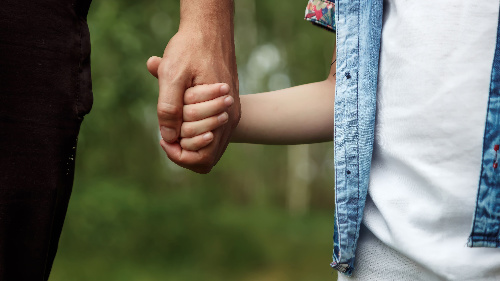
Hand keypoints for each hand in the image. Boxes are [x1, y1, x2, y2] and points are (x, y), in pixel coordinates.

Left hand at [147, 24, 239, 173]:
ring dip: (188, 139)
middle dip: (182, 148)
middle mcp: (230, 119)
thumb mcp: (172, 73)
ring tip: (174, 120)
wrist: (210, 29)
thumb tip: (168, 137)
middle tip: (167, 128)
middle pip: (205, 158)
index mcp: (222, 114)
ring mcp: (230, 116)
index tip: (164, 137)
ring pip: (209, 147)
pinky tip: (182, 114)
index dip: (178, 154)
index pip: (202, 158)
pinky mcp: (227, 110)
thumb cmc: (191, 48)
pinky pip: (212, 133)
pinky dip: (194, 130)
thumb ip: (168, 107)